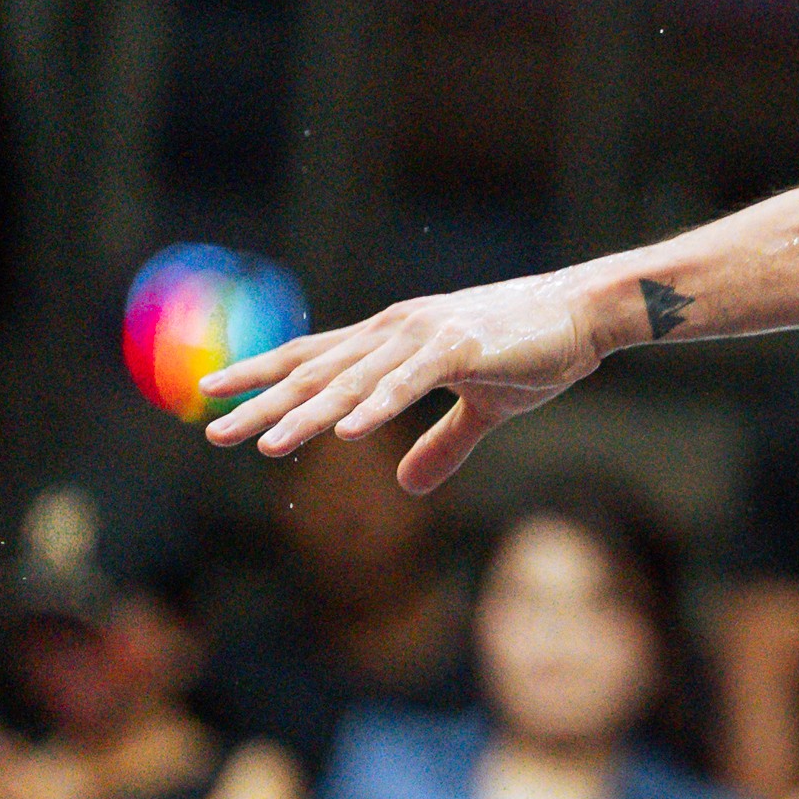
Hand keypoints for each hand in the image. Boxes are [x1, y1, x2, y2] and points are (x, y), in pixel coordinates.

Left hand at [201, 268, 610, 492]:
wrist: (587, 312)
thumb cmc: (537, 350)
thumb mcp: (484, 407)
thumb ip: (442, 444)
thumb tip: (407, 487)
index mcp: (395, 339)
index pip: (313, 356)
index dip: (261, 375)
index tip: (212, 393)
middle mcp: (397, 331)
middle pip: (317, 372)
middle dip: (262, 403)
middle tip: (214, 432)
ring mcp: (424, 338)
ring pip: (352, 382)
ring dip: (307, 416)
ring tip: (265, 444)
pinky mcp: (460, 349)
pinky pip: (408, 384)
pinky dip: (376, 407)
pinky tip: (346, 432)